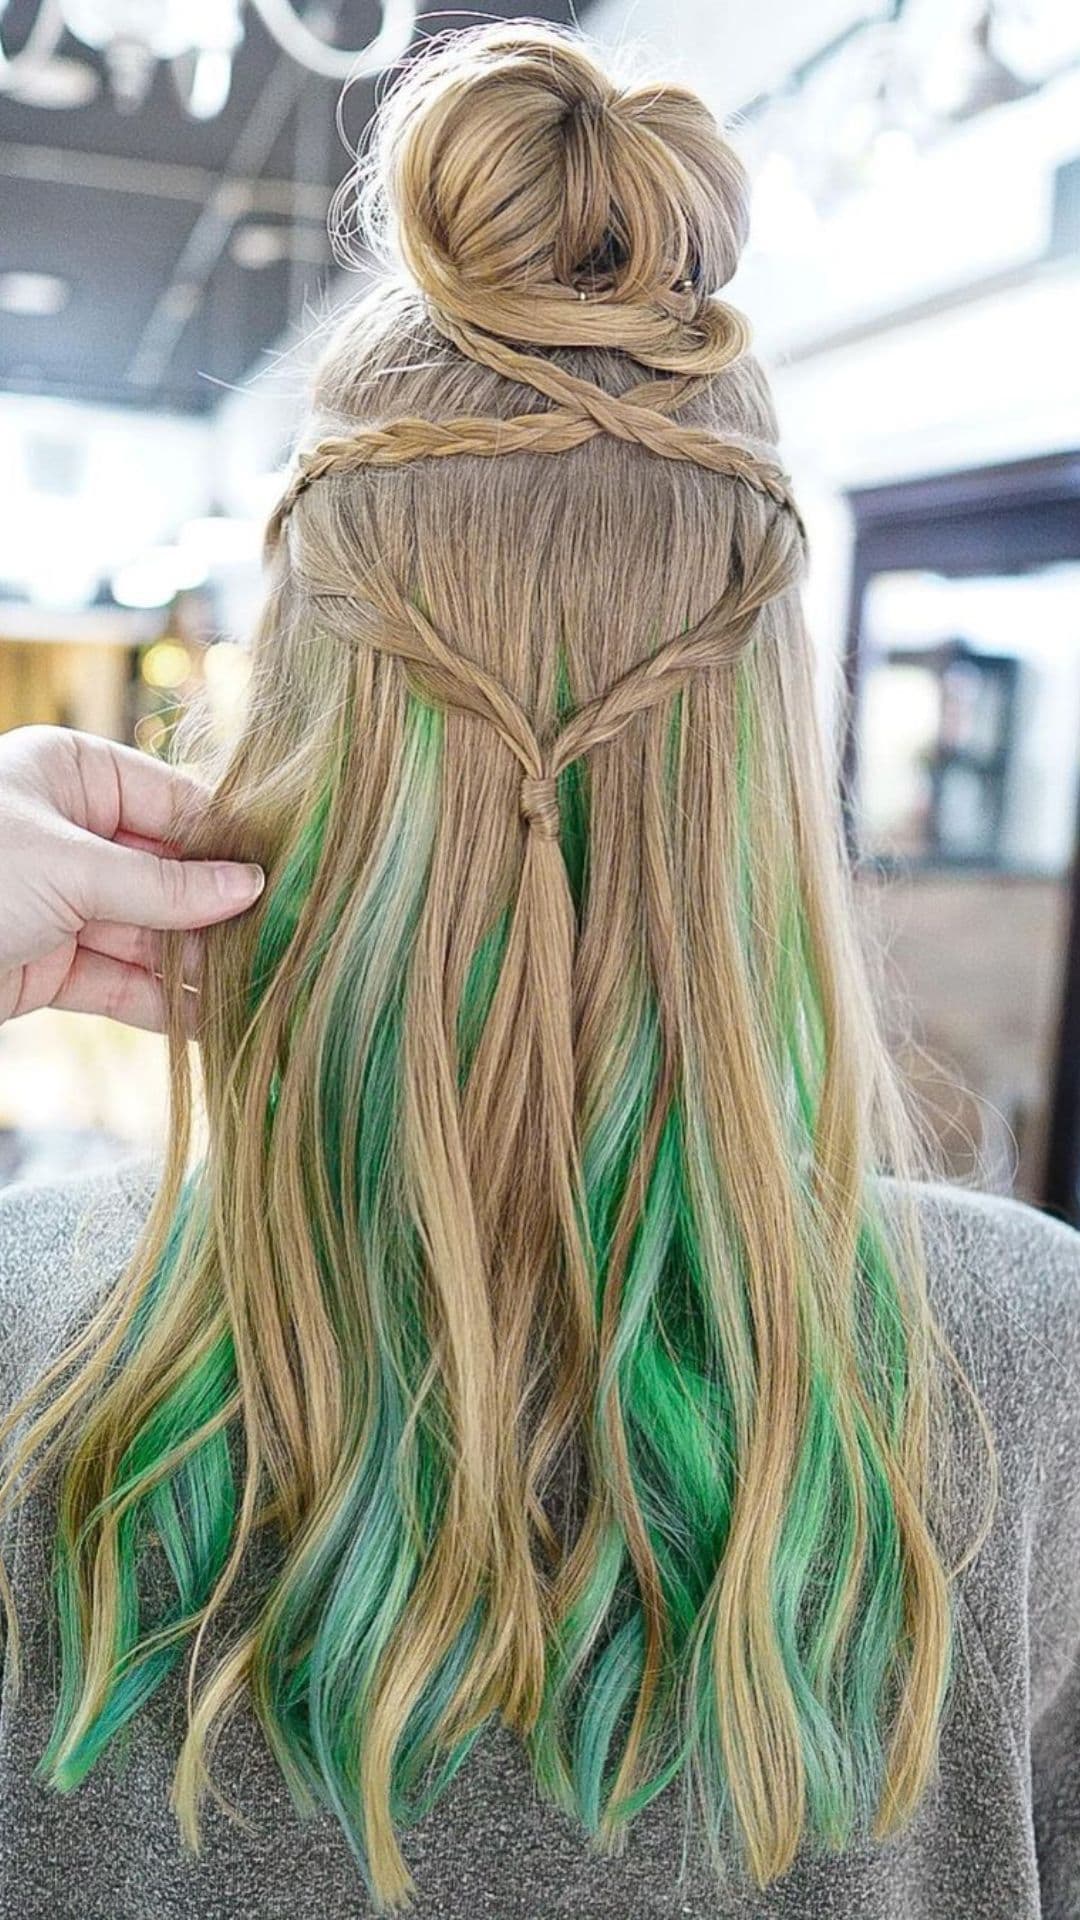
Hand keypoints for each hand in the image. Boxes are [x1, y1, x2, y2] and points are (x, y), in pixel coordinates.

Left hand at [0, 725, 264, 1032]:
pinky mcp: (49, 966)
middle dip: (221, 913)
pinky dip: (166, 1002)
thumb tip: (248, 886)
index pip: (175, 802)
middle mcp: (70, 832)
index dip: (230, 844)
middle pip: (169, 873)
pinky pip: (122, 981)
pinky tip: (214, 1019)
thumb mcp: (68, 868)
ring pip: (151, 933)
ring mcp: (61, 901)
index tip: (288, 880)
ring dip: (201, 965)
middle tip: (288, 944)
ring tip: (264, 989)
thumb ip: (162, 883)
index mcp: (70, 774)